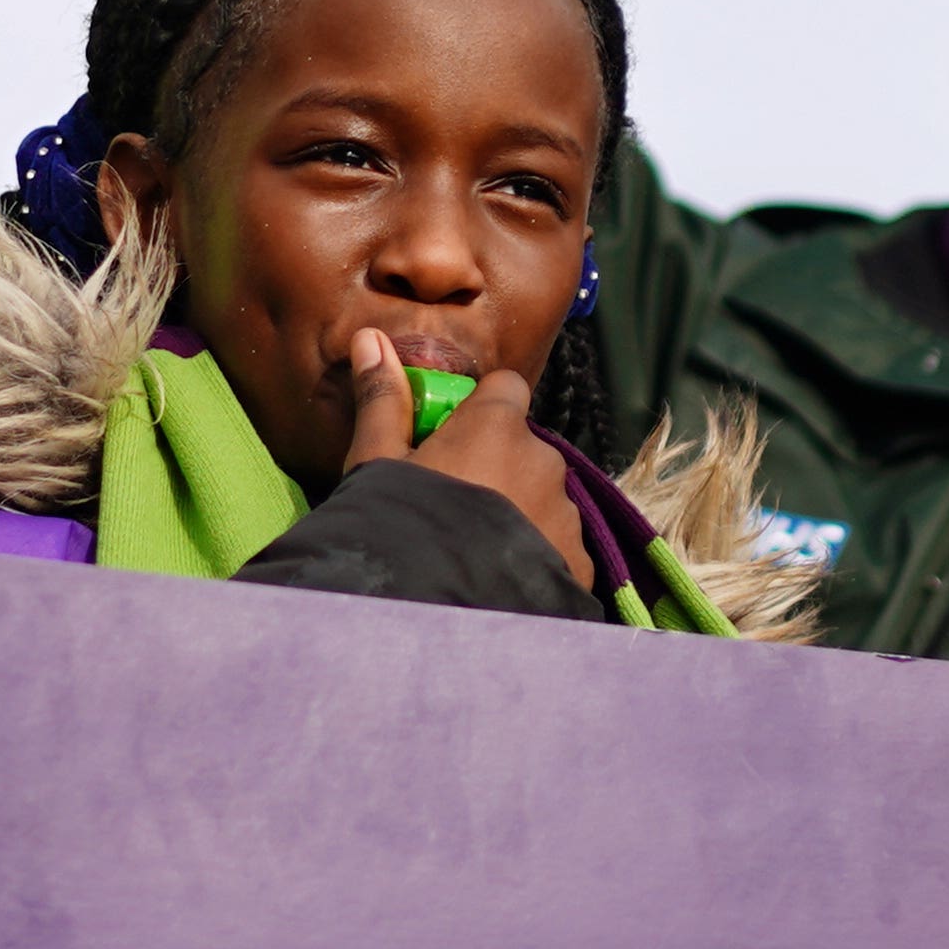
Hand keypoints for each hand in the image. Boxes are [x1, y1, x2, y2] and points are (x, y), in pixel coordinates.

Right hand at [342, 331, 582, 572]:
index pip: (505, 389)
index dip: (479, 411)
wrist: (434, 611)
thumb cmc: (399, 522)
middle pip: (523, 449)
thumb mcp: (376, 461)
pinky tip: (501, 583)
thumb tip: (370, 337)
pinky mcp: (578, 562)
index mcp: (496, 424)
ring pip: (543, 499)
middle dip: (498, 469)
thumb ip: (382, 398)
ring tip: (476, 554)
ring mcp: (566, 512)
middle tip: (455, 509)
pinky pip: (558, 547)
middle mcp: (542, 459)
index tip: (451, 441)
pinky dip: (536, 557)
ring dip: (519, 514)